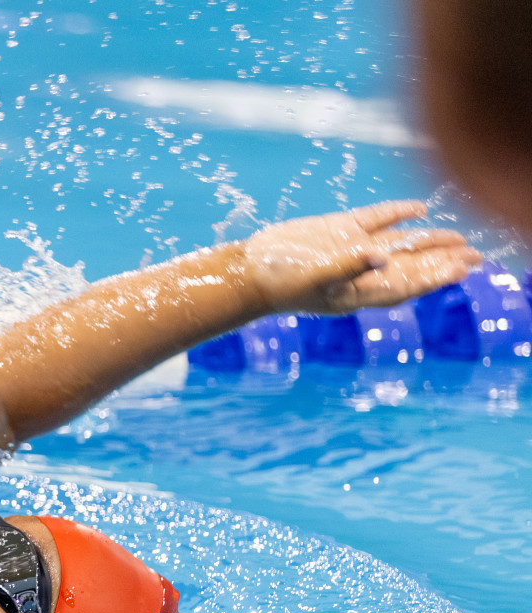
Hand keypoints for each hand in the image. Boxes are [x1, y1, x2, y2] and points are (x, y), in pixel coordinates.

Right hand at [241, 200, 481, 315]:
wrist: (248, 270)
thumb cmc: (279, 282)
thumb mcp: (314, 277)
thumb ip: (349, 266)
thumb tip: (384, 257)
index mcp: (359, 290)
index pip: (407, 283)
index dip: (436, 277)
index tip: (463, 268)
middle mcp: (361, 271)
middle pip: (411, 266)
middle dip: (443, 262)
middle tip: (477, 256)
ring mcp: (351, 249)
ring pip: (400, 245)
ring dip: (430, 242)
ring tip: (461, 239)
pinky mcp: (338, 231)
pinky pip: (376, 222)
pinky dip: (398, 215)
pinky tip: (420, 210)